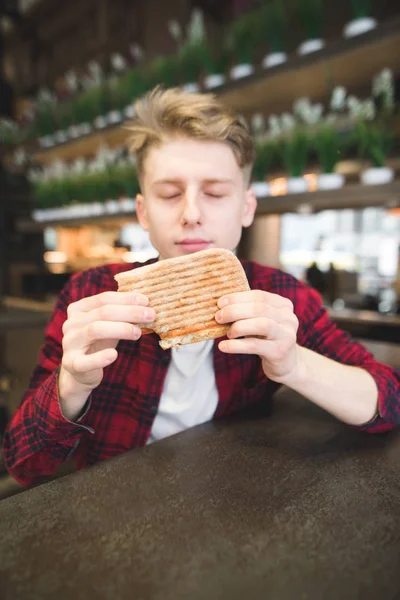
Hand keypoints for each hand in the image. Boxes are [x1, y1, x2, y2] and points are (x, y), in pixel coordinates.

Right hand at [59, 291, 154, 419]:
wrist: (82, 371)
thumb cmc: (98, 342)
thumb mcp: (110, 325)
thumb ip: (123, 315)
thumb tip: (147, 306)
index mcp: (78, 309)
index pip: (104, 298)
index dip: (126, 299)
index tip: (146, 301)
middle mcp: (71, 323)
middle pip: (102, 312)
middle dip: (130, 312)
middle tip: (150, 315)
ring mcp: (69, 343)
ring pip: (95, 330)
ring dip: (120, 329)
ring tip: (138, 333)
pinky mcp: (71, 363)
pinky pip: (85, 360)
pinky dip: (100, 358)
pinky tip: (114, 354)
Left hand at [215, 290, 298, 383]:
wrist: (285, 364)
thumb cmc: (267, 339)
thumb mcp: (260, 321)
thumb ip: (247, 312)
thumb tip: (220, 306)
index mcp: (283, 305)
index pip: (258, 295)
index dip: (237, 298)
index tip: (220, 303)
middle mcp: (288, 318)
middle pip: (259, 308)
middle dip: (234, 311)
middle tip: (218, 317)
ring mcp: (287, 335)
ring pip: (260, 325)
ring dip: (238, 327)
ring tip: (228, 333)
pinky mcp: (280, 352)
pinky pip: (255, 346)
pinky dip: (236, 345)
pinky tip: (223, 346)